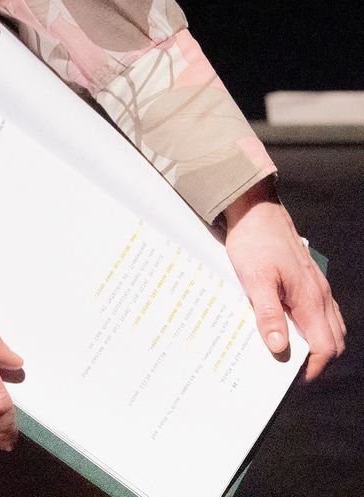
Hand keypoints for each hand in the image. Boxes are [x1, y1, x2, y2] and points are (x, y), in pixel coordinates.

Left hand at [223, 179, 345, 378]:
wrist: (256, 210)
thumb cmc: (254, 242)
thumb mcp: (254, 279)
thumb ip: (267, 313)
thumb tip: (279, 347)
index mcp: (311, 299)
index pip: (325, 347)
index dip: (312, 367)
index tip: (292, 379)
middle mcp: (320, 295)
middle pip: (333, 340)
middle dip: (316, 360)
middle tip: (288, 370)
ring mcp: (317, 287)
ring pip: (329, 326)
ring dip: (315, 343)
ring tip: (287, 352)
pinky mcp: (307, 280)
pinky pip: (319, 311)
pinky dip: (311, 326)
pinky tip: (287, 326)